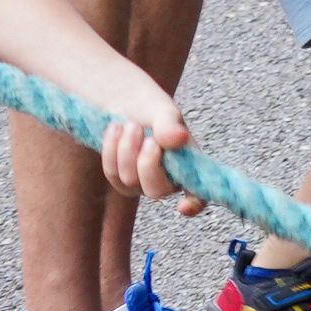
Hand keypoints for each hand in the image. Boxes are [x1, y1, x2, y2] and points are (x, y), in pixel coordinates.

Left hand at [94, 83, 198, 204]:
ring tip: (131, 124)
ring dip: (128, 149)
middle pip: (157, 191)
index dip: (194, 205)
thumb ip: (170, 124)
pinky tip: (116, 129)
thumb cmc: (151, 108)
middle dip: (148, 164)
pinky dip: (112, 148)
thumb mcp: (163, 110)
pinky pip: (112, 173)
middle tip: (148, 137)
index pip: (198, 195)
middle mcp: (167, 180)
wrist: (124, 103)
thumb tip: (179, 138)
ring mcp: (142, 184)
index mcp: (188, 165)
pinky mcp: (120, 180)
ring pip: (130, 180)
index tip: (183, 207)